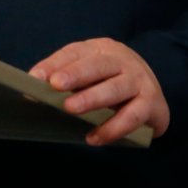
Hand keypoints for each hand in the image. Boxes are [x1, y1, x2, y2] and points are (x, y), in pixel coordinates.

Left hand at [30, 38, 169, 146]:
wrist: (154, 97)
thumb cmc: (113, 84)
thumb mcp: (91, 75)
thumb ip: (66, 79)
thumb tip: (33, 90)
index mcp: (102, 49)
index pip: (75, 52)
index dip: (55, 63)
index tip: (35, 77)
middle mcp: (122, 60)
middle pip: (98, 65)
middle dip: (76, 74)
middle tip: (55, 85)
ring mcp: (139, 81)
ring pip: (116, 88)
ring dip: (92, 98)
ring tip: (71, 109)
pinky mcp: (151, 104)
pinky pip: (132, 116)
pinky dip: (113, 128)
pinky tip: (94, 138)